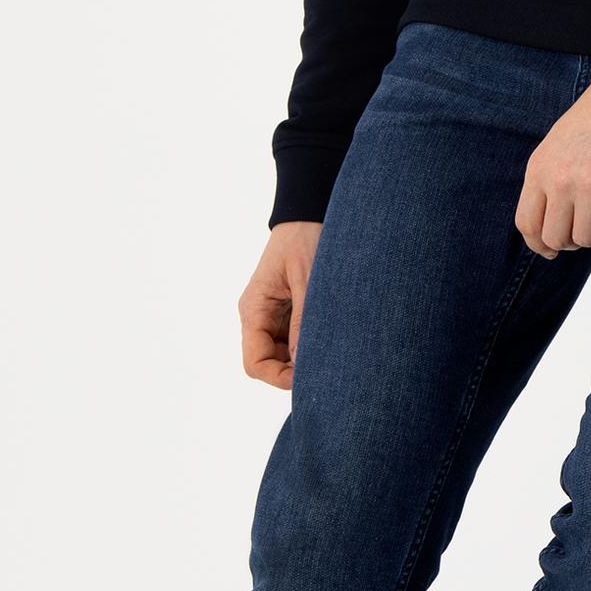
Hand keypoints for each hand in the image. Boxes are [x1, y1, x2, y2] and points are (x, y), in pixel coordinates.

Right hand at [239, 221, 320, 388]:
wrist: (311, 211)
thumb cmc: (306, 239)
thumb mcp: (308, 282)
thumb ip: (304, 324)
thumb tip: (305, 365)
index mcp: (254, 309)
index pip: (255, 363)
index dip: (279, 378)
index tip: (311, 378)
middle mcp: (259, 316)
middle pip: (269, 363)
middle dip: (295, 371)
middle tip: (330, 368)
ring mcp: (274, 315)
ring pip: (285, 355)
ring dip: (306, 358)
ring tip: (336, 352)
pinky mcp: (290, 311)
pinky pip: (297, 340)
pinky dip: (312, 345)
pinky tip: (334, 339)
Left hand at [516, 82, 590, 256]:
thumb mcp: (557, 145)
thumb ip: (549, 180)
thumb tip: (551, 221)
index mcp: (540, 169)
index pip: (527, 223)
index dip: (538, 244)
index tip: (551, 250)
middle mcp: (560, 180)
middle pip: (556, 238)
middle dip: (573, 241)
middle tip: (588, 228)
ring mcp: (590, 186)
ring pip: (588, 238)